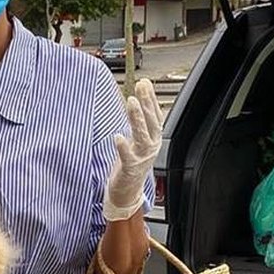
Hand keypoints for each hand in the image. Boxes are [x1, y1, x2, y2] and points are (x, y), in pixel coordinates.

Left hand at [103, 79, 162, 221]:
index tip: (145, 83)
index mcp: (153, 137)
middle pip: (151, 122)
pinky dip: (123, 146)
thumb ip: (139, 119)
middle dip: (146, 103)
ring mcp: (141, 157)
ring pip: (142, 135)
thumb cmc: (131, 162)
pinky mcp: (130, 168)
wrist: (128, 190)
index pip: (155, 115)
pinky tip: (118, 136)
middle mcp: (150, 146)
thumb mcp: (138, 138)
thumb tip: (139, 95)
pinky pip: (128, 156)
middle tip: (140, 88)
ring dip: (137, 118)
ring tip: (131, 103)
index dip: (150, 99)